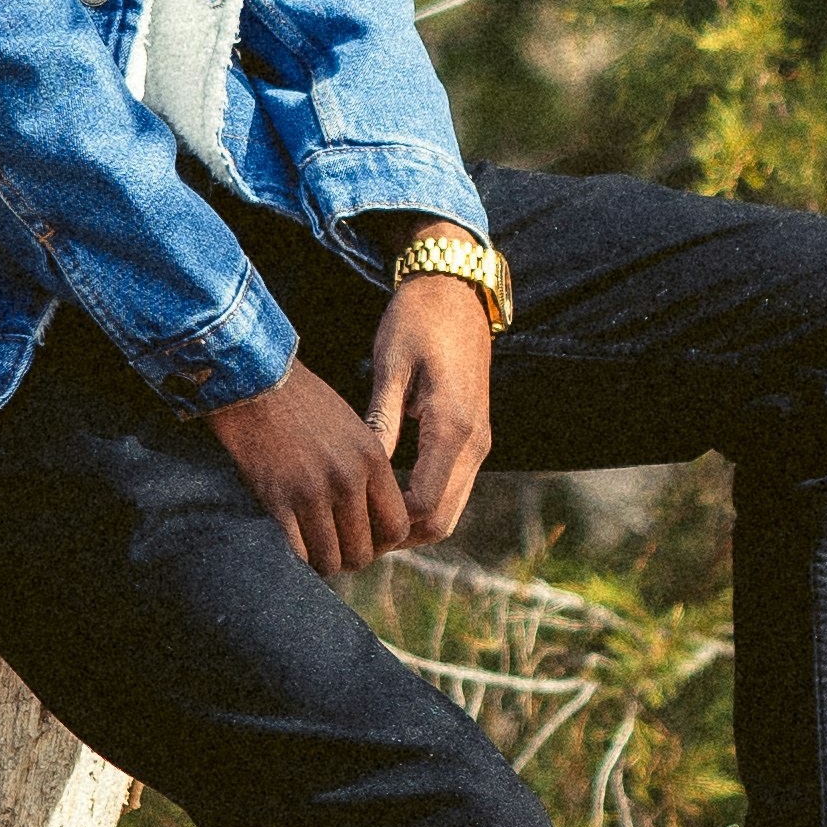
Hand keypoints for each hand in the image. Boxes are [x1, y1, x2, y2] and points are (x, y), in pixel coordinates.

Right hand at [206, 355, 413, 575]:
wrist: (254, 381)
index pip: (396, 526)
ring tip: (314, 550)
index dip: (384, 543)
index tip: (367, 540)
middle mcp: (347, 479)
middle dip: (351, 558)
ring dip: (323, 562)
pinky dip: (297, 557)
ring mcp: (312, 492)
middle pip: (364, 551)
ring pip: (331, 559)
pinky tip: (292, 546)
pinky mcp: (276, 500)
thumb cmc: (302, 402)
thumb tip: (372, 514)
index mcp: (372, 459)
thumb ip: (367, 471)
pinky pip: (297, 552)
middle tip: (336, 549)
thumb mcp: (353, 428)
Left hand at [366, 269, 493, 541]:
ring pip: (450, 511)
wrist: (456, 290)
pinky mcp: (476, 438)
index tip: (345, 522)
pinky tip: (387, 497)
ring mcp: (480, 443)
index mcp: (452, 425)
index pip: (422, 504)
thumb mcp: (390, 366)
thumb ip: (381, 422)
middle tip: (351, 533)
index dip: (385, 524)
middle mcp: (475, 442)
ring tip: (365, 520)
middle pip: (440, 521)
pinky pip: (453, 489)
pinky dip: (425, 504)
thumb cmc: (416, 320)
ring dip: (412, 525)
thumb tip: (361, 472)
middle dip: (398, 536)